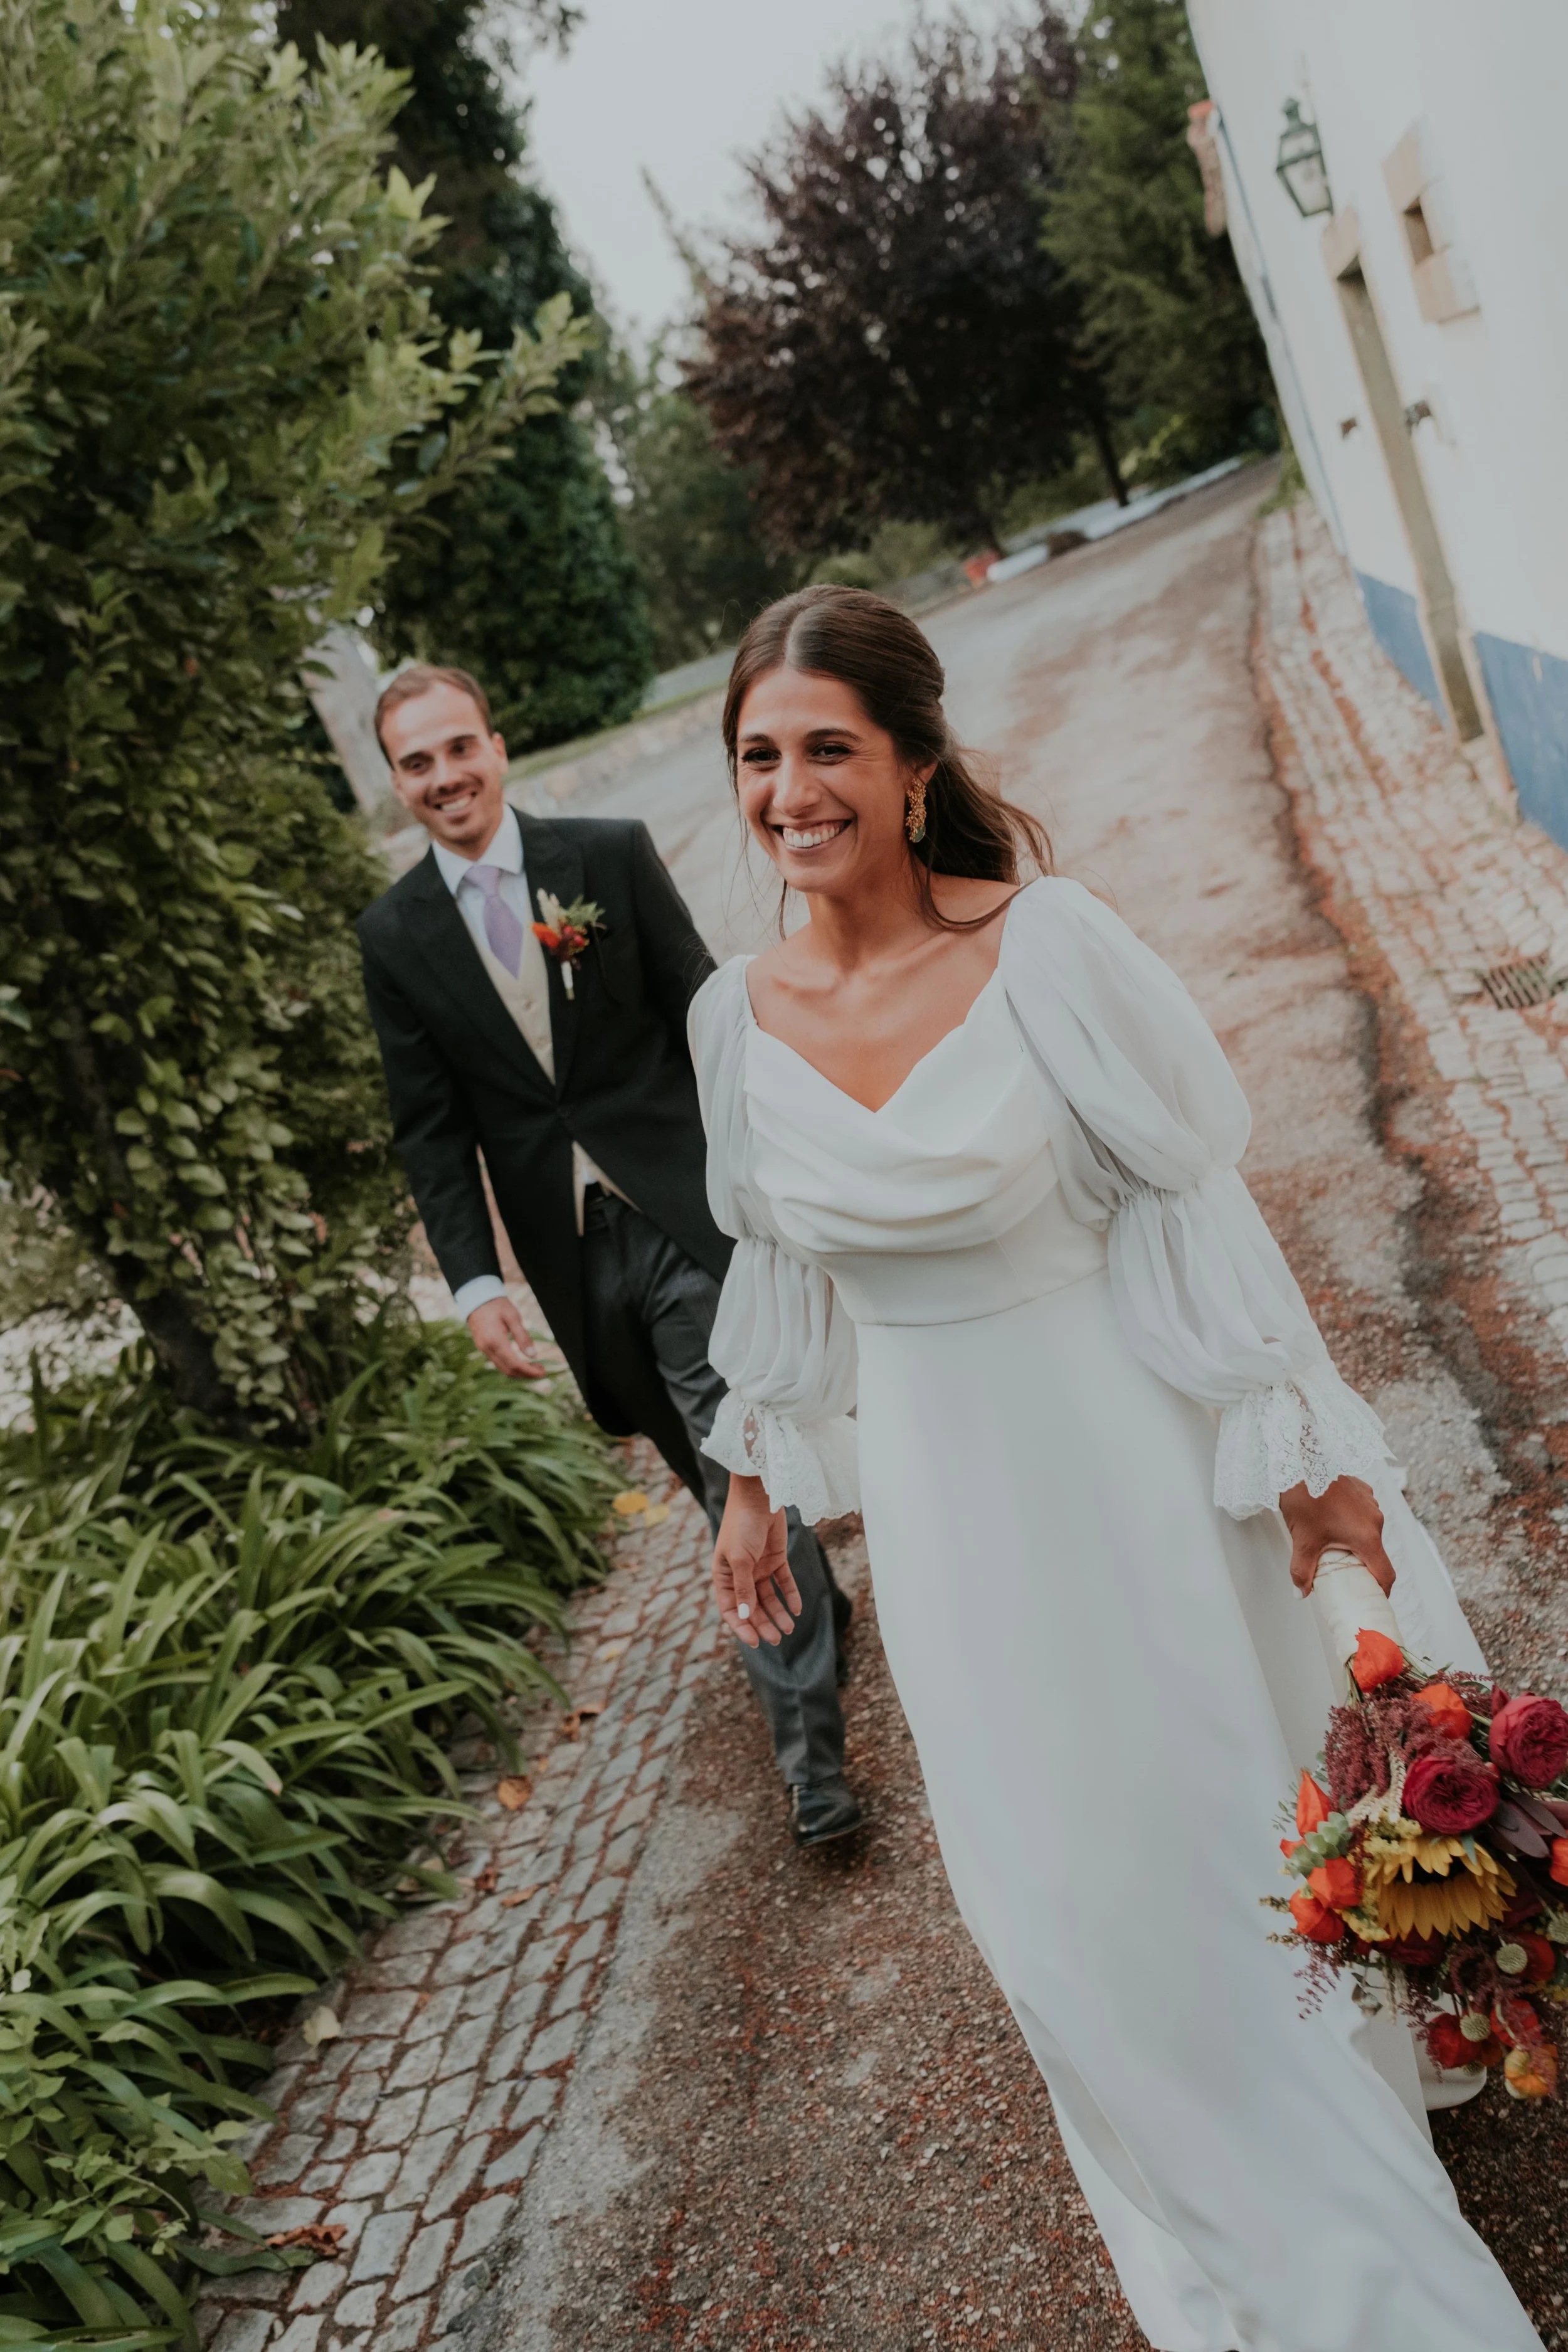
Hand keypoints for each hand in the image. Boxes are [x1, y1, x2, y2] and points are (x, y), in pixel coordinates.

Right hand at [468, 1295, 547, 1380]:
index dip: (529, 1371)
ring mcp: (484, 1350)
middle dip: (526, 1374)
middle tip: (542, 1370)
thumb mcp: (513, 1316)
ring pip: (503, 1369)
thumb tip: (533, 1355)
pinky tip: (523, 1362)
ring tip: (535, 1367)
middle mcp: (487, 1349)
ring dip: (520, 1372)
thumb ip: (522, 1336)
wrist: (476, 1299)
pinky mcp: (484, 1349)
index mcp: (495, 1340)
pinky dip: (512, 1366)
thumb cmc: (497, 1305)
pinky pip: (499, 1363)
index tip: (543, 1373)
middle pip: (509, 1370)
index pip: (514, 1363)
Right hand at [712, 1473, 800, 1649]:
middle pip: (752, 1607)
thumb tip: (744, 1617)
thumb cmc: (741, 1525)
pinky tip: (796, 1609)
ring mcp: (758, 1567)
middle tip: (777, 1640)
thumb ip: (743, 1588)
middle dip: (763, 1624)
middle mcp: (740, 1575)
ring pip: (768, 1598)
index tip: (754, 1642)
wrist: (759, 1496)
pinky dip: (789, 1596)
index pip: (730, 1609)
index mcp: (723, 1576)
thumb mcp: (740, 1559)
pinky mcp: (776, 1559)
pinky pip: (783, 1582)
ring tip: (789, 1629)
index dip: (741, 1626)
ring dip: (778, 1613)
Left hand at [1280, 1474, 1393, 1598]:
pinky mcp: (1362, 1489)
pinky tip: (1329, 1520)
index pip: (1385, 1573)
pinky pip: (1361, 1513)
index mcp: (1367, 1536)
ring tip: (1332, 1544)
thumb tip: (1302, 1593)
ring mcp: (1370, 1502)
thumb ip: (1302, 1571)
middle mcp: (1375, 1519)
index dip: (1381, 1591)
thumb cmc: (1305, 1497)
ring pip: (1367, 1531)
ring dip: (1354, 1541)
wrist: (1300, 1459)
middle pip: (1375, 1552)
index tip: (1373, 1599)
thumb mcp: (1302, 1541)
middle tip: (1344, 1573)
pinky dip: (1350, 1521)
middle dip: (1361, 1564)